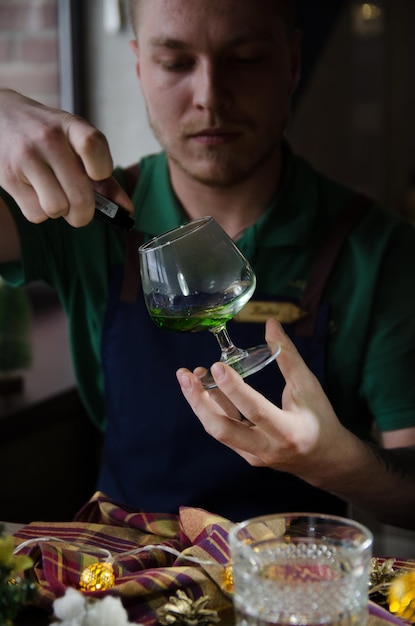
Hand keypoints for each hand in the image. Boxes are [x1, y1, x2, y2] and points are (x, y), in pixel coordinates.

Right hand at [0, 89, 132, 226]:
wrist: (0, 116)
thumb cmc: (46, 135)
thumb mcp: (75, 143)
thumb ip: (102, 176)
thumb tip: (126, 209)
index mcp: (71, 126)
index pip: (92, 144)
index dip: (101, 170)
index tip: (97, 176)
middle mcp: (47, 139)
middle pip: (80, 196)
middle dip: (84, 214)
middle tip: (81, 212)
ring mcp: (25, 157)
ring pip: (57, 209)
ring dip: (60, 211)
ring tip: (55, 196)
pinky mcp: (8, 177)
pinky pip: (36, 214)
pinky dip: (40, 212)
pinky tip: (36, 193)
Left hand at [176, 318, 352, 483]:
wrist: (326, 459)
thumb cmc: (320, 418)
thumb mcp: (308, 385)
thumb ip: (288, 355)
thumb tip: (270, 323)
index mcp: (288, 431)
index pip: (255, 410)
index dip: (234, 389)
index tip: (217, 366)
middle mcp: (267, 449)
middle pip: (223, 429)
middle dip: (199, 401)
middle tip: (185, 375)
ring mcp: (254, 456)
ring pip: (219, 431)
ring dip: (201, 403)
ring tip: (190, 377)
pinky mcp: (246, 456)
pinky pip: (225, 432)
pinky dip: (213, 410)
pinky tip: (207, 388)